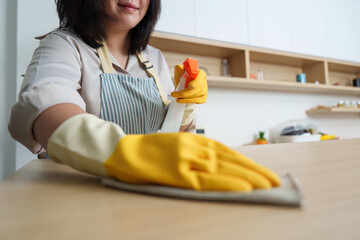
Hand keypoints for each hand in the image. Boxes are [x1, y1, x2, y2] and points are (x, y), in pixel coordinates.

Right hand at [106, 132, 280, 190]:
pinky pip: (208, 181)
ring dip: (250, 177)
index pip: (230, 153)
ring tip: (269, 186)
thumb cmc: (152, 150)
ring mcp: (188, 161)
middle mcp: (196, 148)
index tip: (266, 173)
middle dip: (257, 172)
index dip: (249, 163)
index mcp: (197, 141)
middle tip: (277, 182)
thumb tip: (220, 163)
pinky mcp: (180, 176)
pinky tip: (244, 188)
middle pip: (233, 161)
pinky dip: (228, 184)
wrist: (125, 152)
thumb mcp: (179, 144)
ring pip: (225, 169)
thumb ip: (198, 152)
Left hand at [171, 64, 207, 103]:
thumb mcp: (178, 71)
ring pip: (196, 96)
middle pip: (197, 90)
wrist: (182, 86)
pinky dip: (187, 101)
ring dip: (184, 98)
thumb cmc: (181, 78)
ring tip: (176, 98)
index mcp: (200, 74)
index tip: (188, 86)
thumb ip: (179, 68)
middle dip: (185, 93)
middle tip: (174, 94)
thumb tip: (182, 69)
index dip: (194, 84)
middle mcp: (204, 82)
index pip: (199, 80)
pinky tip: (181, 100)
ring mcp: (204, 91)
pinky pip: (196, 101)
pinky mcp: (203, 98)